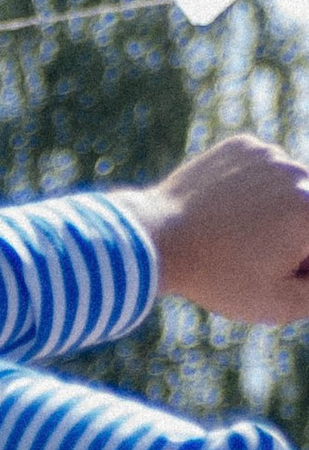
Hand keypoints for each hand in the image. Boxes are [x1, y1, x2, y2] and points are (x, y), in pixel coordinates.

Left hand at [119, 135, 308, 326]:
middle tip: (250, 254)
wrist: (154, 239)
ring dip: (273, 211)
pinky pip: (260, 171)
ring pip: (286, 189)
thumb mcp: (276, 303)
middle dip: (292, 236)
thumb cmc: (215, 277)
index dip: (300, 264)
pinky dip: (250, 189)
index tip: (273, 271)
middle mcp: (298, 172)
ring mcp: (269, 154)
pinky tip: (224, 211)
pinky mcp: (243, 146)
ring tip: (235, 234)